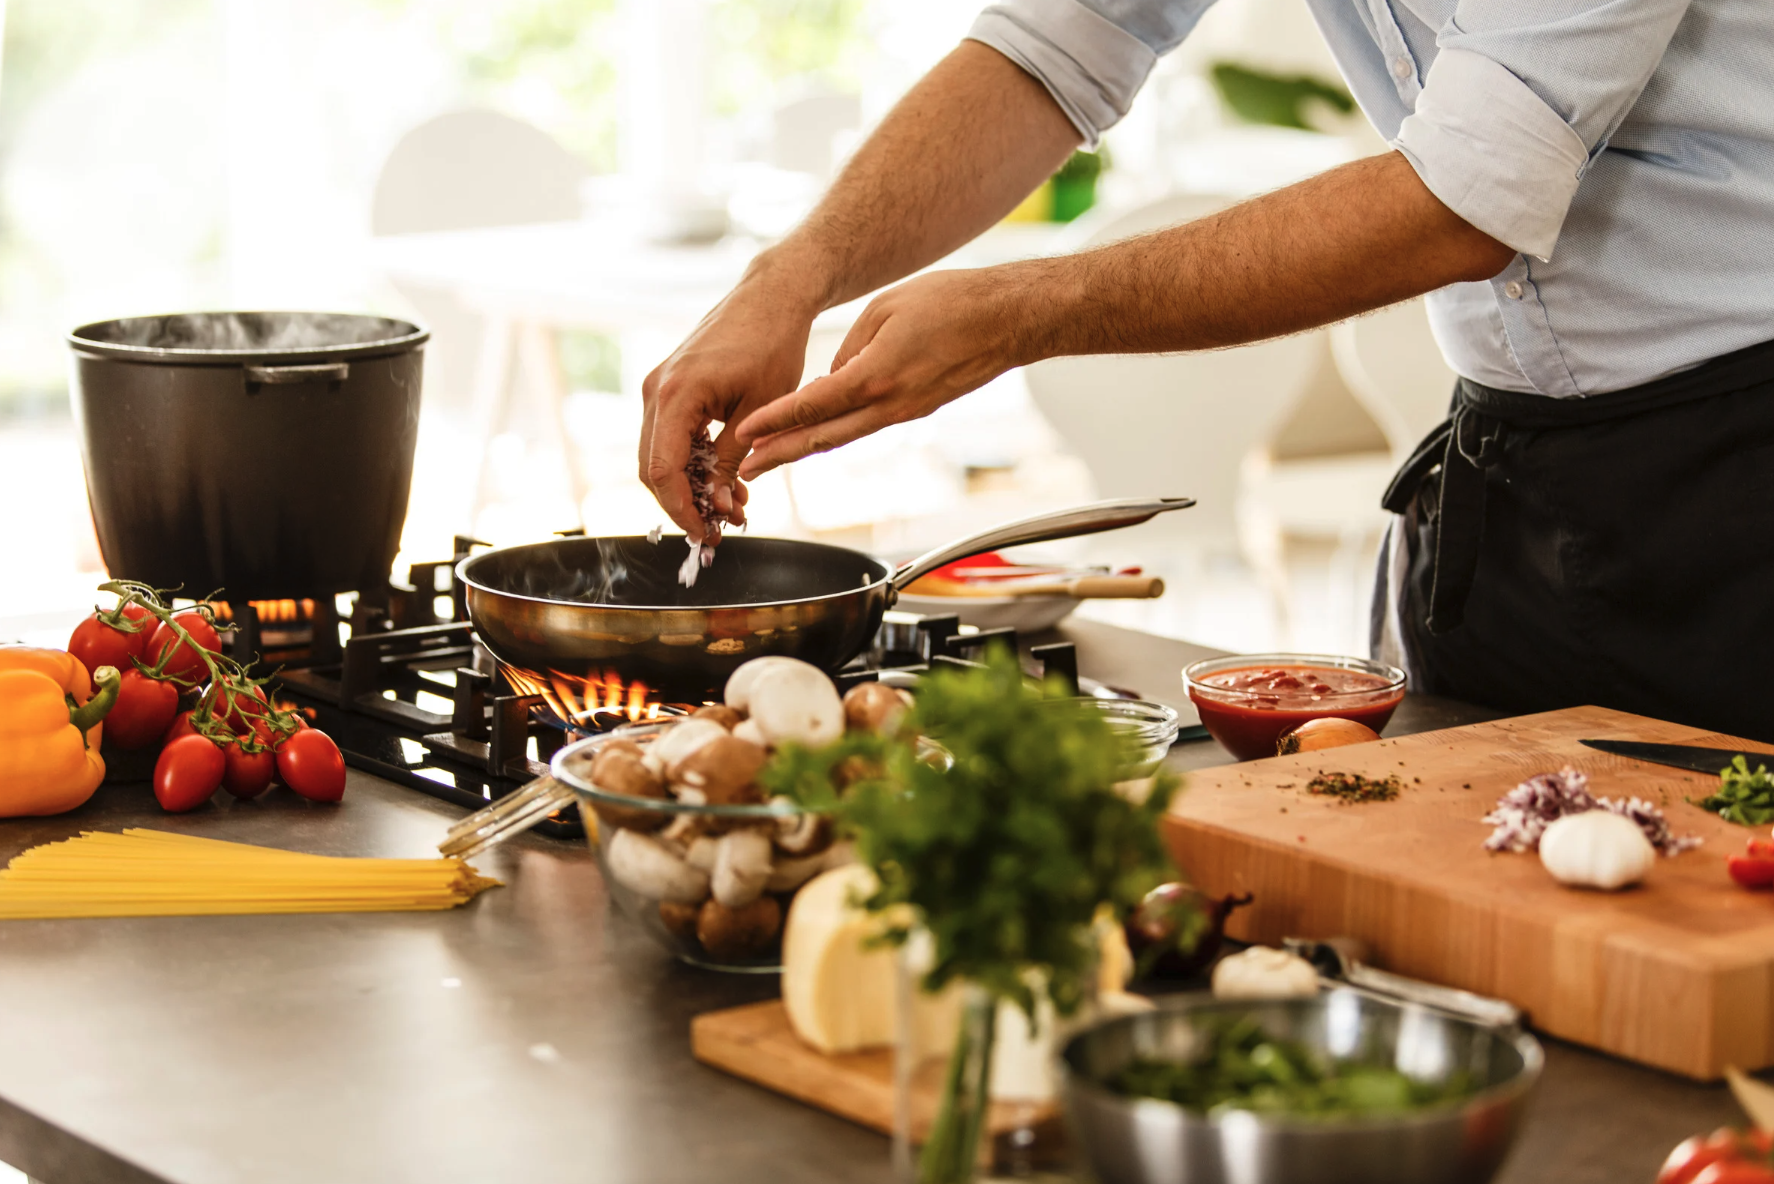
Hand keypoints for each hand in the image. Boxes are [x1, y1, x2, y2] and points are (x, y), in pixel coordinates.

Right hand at [639, 266, 822, 539]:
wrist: (772, 297)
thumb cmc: (773, 344)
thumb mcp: (760, 411)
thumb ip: (733, 460)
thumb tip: (719, 506)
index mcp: (676, 394)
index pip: (662, 470)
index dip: (681, 510)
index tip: (707, 535)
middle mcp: (656, 390)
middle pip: (652, 468)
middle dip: (683, 505)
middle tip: (719, 529)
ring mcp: (659, 387)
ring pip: (659, 455)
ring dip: (689, 486)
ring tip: (732, 507)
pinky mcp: (670, 387)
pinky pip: (669, 436)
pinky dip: (692, 463)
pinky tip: (724, 480)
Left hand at [734, 267, 1034, 478]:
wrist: (1009, 319)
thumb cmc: (953, 302)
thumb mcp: (885, 308)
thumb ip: (849, 346)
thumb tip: (830, 377)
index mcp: (876, 376)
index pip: (813, 405)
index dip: (774, 422)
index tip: (744, 434)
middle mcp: (890, 404)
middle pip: (822, 437)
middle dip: (780, 455)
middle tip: (745, 469)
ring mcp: (906, 412)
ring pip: (844, 436)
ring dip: (805, 449)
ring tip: (771, 459)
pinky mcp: (917, 409)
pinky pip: (868, 425)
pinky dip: (837, 432)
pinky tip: (817, 433)